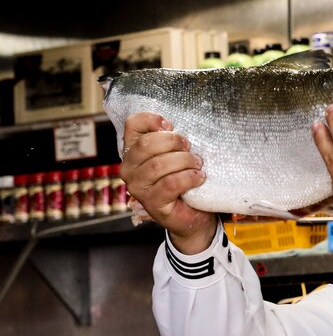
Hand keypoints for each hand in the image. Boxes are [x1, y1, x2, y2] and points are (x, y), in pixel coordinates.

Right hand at [120, 112, 214, 253]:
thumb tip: (173, 127)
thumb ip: (170, 141)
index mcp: (133, 152)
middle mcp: (129, 168)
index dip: (152, 120)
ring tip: (197, 165)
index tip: (172, 126)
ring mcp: (137, 187)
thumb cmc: (184, 181)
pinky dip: (188, 178)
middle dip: (173, 142)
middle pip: (146, 144)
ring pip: (158, 165)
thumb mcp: (176, 155)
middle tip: (190, 149)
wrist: (194, 215)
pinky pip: (170, 184)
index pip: (133, 124)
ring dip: (184, 162)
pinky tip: (198, 178)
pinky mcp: (152, 203)